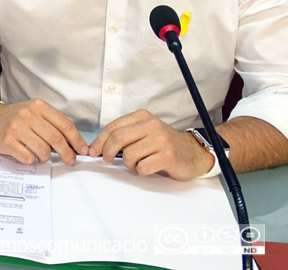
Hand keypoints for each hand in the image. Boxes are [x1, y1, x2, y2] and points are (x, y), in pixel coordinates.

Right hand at [0, 99, 88, 165]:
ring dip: (47, 158)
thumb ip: (51, 124)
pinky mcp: (7, 141)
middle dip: (67, 154)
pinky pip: (28, 157)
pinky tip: (29, 156)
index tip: (82, 150)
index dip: (77, 140)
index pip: (64, 124)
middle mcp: (28, 115)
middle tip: (70, 160)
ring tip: (43, 157)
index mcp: (38, 106)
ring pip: (43, 150)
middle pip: (56, 139)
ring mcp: (17, 128)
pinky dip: (32, 160)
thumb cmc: (14, 118)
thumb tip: (73, 143)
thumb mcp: (33, 113)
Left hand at [88, 109, 214, 179]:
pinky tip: (149, 167)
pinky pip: (143, 167)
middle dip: (107, 152)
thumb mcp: (144, 132)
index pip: (113, 127)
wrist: (193, 152)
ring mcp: (160, 140)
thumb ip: (125, 135)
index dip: (100, 141)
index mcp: (142, 117)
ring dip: (129, 164)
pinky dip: (141, 171)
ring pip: (129, 155)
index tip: (94, 151)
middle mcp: (152, 125)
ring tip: (138, 164)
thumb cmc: (164, 144)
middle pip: (118, 138)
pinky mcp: (168, 156)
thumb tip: (98, 147)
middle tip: (107, 160)